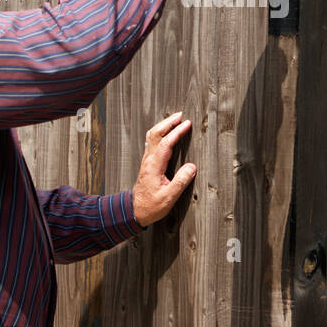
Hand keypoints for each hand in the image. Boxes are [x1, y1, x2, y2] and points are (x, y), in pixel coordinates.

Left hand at [132, 111, 195, 226]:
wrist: (134, 211)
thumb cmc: (151, 206)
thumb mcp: (169, 198)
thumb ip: (180, 182)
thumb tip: (192, 167)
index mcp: (154, 166)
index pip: (166, 143)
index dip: (177, 132)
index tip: (187, 124)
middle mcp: (149, 160)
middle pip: (156, 134)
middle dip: (168, 122)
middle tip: (180, 115)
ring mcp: (147, 161)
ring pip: (152, 136)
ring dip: (163, 126)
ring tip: (174, 120)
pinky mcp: (147, 163)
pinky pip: (152, 142)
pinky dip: (160, 133)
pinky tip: (165, 133)